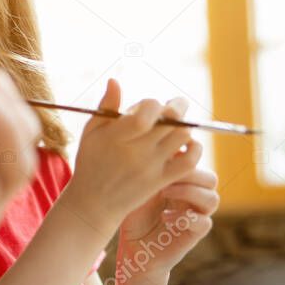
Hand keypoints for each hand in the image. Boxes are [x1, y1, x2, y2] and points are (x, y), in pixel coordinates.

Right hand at [62, 79, 203, 229]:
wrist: (94, 203)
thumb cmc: (91, 162)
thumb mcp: (91, 133)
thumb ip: (106, 106)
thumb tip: (115, 80)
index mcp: (117, 136)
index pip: (148, 110)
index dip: (153, 103)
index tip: (149, 107)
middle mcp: (136, 151)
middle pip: (172, 120)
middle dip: (175, 108)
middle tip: (173, 108)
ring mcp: (151, 167)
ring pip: (183, 136)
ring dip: (183, 126)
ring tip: (175, 126)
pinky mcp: (162, 180)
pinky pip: (189, 161)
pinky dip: (193, 149)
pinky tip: (183, 145)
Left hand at [118, 166, 217, 277]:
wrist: (134, 249)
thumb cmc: (133, 214)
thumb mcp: (137, 188)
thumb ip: (149, 170)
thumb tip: (152, 145)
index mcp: (182, 182)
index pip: (199, 164)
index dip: (187, 156)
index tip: (166, 155)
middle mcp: (193, 197)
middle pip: (210, 178)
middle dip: (190, 174)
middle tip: (166, 176)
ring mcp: (196, 215)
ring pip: (212, 199)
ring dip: (189, 192)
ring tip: (164, 193)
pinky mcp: (194, 234)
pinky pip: (204, 223)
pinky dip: (185, 218)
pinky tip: (165, 218)